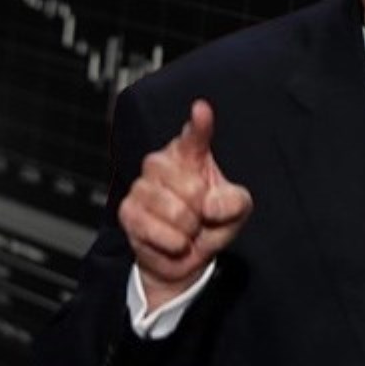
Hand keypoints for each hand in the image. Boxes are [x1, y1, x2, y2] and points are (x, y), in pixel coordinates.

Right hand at [118, 99, 252, 310]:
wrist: (184, 256)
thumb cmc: (211, 222)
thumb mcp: (237, 209)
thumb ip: (233, 202)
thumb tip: (210, 205)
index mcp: (190, 154)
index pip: (195, 136)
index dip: (200, 124)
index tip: (202, 109)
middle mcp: (161, 163)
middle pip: (192, 187)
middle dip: (203, 211)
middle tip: (200, 216)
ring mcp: (142, 186)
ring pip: (176, 212)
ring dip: (189, 230)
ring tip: (186, 229)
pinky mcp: (128, 211)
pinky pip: (158, 231)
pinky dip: (174, 243)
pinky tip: (173, 240)